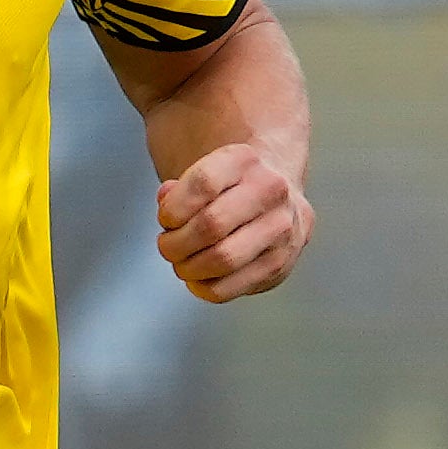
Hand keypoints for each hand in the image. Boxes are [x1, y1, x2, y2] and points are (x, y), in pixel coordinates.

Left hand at [155, 141, 312, 302]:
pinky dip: (204, 288)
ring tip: (182, 263)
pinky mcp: (280, 263)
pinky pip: (232, 287)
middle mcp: (271, 191)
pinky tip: (199, 278)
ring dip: (189, 268)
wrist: (276, 200)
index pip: (203, 183)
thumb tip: (166, 199)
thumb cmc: (228, 190)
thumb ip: (175, 188)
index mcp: (245, 160)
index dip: (173, 208)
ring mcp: (282, 229)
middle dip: (176, 243)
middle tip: (168, 246)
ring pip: (223, 259)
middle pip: (211, 225)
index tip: (166, 219)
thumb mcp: (201, 174)